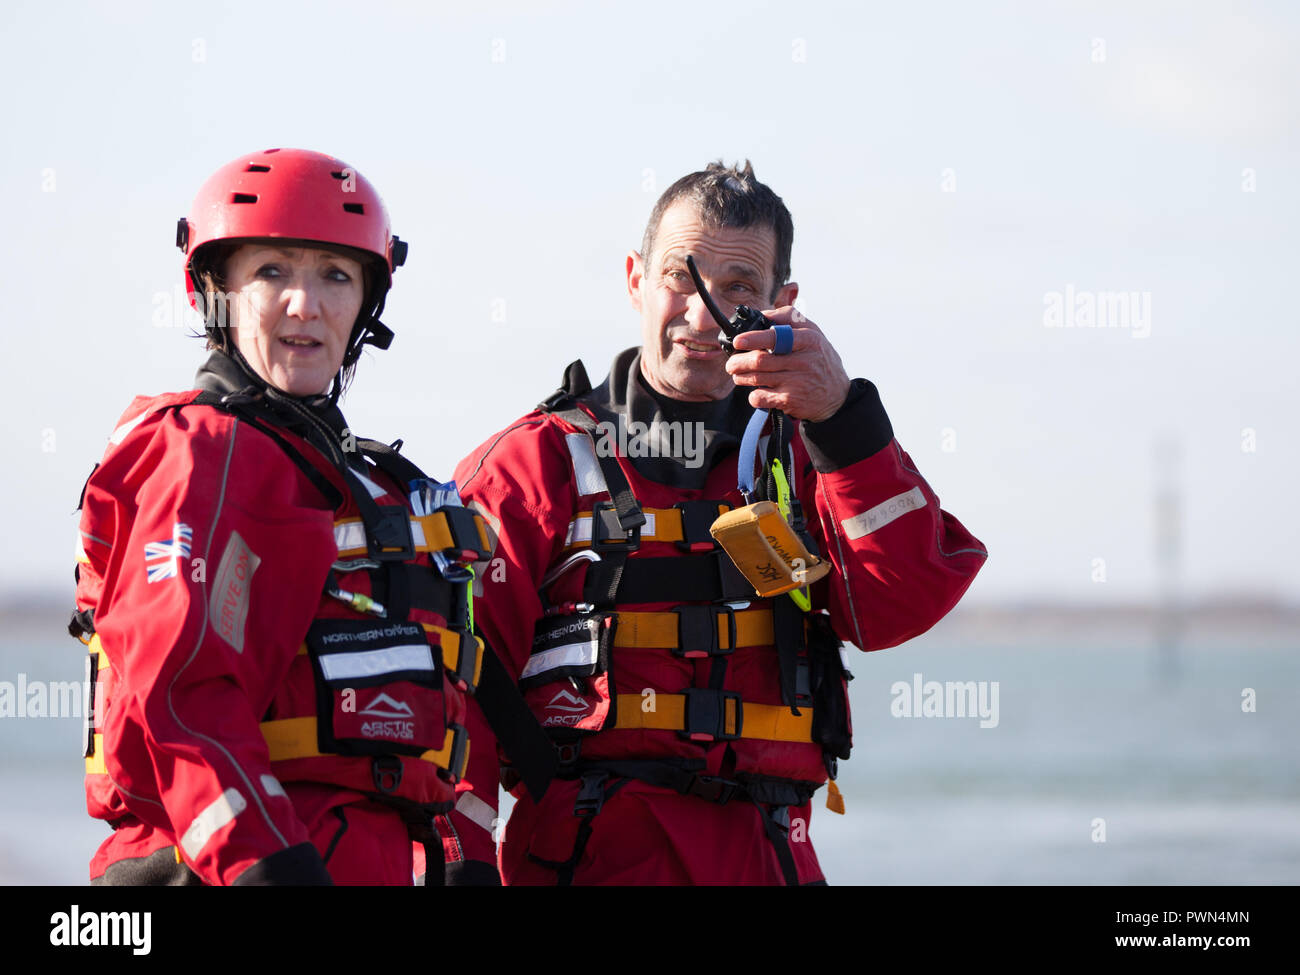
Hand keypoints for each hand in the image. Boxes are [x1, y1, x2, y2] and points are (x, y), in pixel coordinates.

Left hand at [724, 307, 850, 421]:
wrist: (837, 396)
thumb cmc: (819, 360)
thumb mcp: (813, 334)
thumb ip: (789, 320)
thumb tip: (761, 314)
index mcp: (808, 339)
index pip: (776, 337)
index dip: (753, 339)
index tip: (738, 341)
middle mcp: (804, 361)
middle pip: (760, 360)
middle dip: (738, 362)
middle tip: (731, 364)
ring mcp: (797, 382)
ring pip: (756, 379)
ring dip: (741, 377)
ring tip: (739, 374)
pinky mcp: (790, 401)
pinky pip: (760, 398)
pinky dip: (752, 395)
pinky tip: (756, 391)